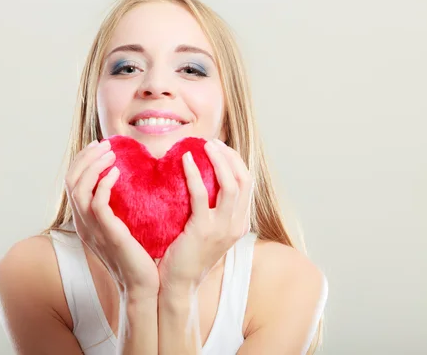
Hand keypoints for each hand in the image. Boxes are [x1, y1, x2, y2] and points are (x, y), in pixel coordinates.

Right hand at [65, 139, 159, 299]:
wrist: (143, 285)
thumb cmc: (137, 256)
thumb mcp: (121, 227)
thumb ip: (116, 207)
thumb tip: (124, 182)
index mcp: (84, 220)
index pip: (71, 182)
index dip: (82, 160)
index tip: (99, 145)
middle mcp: (83, 223)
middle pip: (71, 181)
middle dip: (86, 157)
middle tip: (105, 144)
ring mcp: (93, 229)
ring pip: (78, 188)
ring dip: (93, 165)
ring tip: (111, 153)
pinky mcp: (108, 233)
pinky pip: (97, 203)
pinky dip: (103, 183)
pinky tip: (117, 172)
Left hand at [158, 139, 253, 294]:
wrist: (179, 284)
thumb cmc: (188, 255)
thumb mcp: (208, 231)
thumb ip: (212, 210)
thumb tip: (202, 182)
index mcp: (240, 223)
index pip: (247, 184)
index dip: (236, 162)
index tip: (219, 148)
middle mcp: (236, 225)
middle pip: (245, 180)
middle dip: (230, 156)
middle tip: (212, 142)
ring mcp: (222, 228)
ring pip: (231, 185)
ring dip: (219, 160)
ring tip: (204, 145)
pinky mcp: (203, 230)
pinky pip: (201, 194)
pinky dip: (194, 174)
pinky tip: (185, 161)